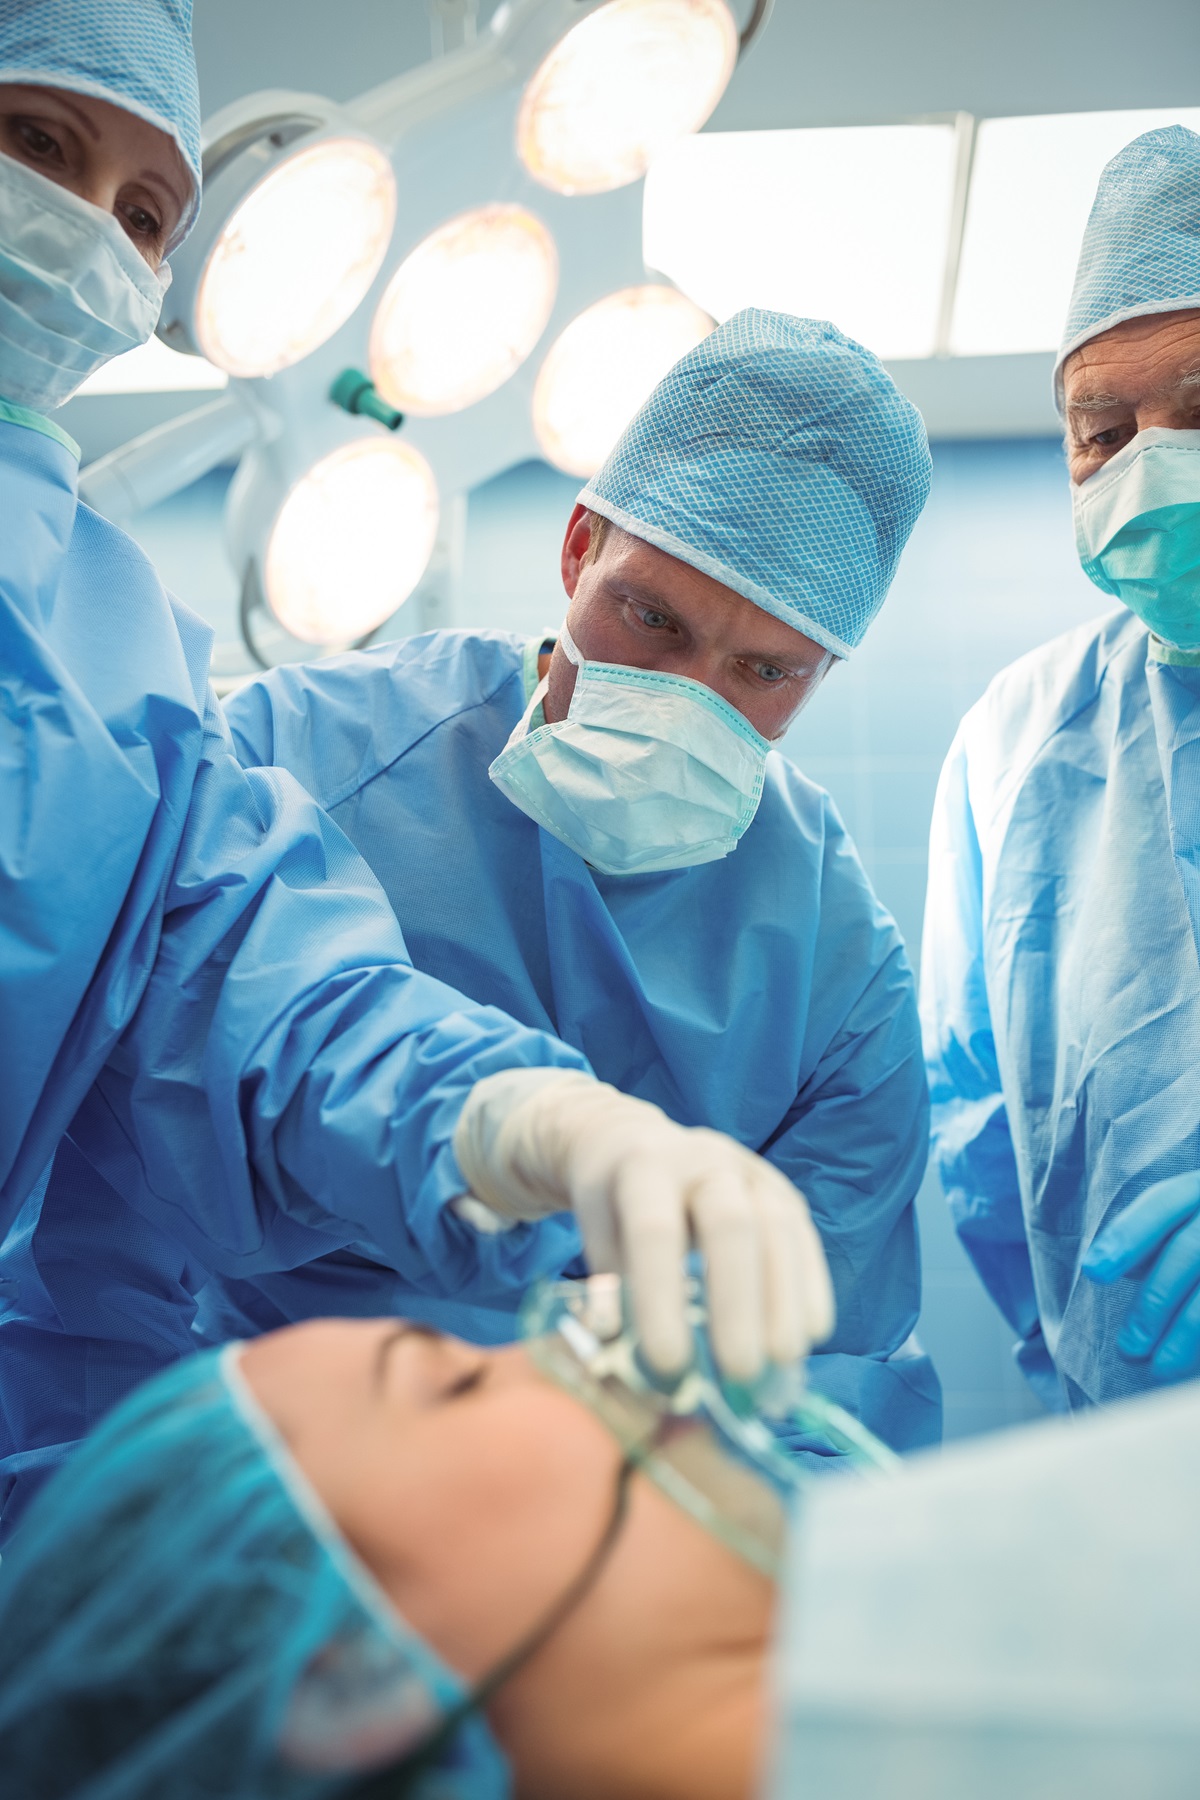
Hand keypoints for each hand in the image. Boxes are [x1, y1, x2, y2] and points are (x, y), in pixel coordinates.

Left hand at [454, 1069, 834, 1381]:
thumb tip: (641, 1371)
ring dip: (784, 1304)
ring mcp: (749, 1170)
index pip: (654, 1231)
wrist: (631, 1142)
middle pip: (731, 1225)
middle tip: (739, 1374)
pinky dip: (810, 1287)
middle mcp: (702, 1158)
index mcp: (642, 1167)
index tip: (668, 1365)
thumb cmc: (611, 1206)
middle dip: (737, 1304)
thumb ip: (614, 1293)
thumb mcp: (595, 1237)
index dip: (662, 1297)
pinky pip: (804, 1236)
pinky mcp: (780, 1188)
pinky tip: (810, 1334)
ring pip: (778, 1230)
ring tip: (780, 1366)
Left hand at [1083, 1173, 1199, 1379]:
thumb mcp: (1179, 1222)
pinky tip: (1194, 1368)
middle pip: (1189, 1251)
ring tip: (1160, 1367)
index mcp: (1199, 1188)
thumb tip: (1112, 1268)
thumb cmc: (1193, 1236)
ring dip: (1187, 1333)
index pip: (1162, 1205)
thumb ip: (1150, 1240)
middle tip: (1129, 1346)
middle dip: (1155, 1301)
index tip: (1094, 1272)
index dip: (1127, 1238)